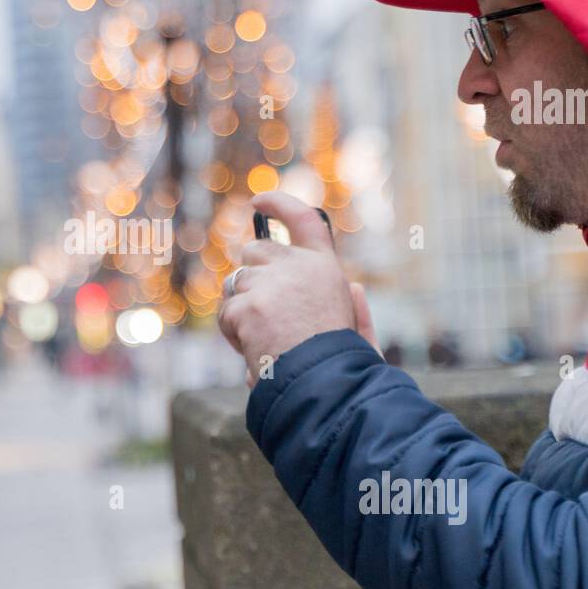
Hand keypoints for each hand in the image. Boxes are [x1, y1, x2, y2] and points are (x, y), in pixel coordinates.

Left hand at [218, 191, 379, 386]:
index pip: (303, 220)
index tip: (259, 201)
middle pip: (254, 251)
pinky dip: (234, 333)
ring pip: (236, 282)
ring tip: (264, 339)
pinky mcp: (248, 304)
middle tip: (262, 311)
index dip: (279, 205)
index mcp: (326, 269)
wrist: (324, 387)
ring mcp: (271, 283)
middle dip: (252, 276)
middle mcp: (298, 266)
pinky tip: (255, 349)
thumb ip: (357, 308)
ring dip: (242, 308)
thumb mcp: (360, 333)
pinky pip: (227, 312)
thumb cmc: (342, 368)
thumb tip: (356, 288)